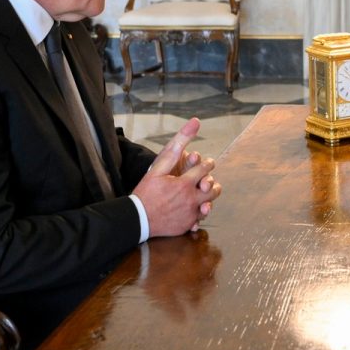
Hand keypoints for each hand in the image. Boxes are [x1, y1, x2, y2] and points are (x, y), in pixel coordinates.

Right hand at [134, 118, 221, 236]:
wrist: (137, 219)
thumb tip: (195, 122)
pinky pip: (199, 219)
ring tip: (201, 194)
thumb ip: (176, 146)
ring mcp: (190, 215)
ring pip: (209, 205)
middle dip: (211, 183)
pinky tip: (192, 209)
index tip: (206, 163)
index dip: (207, 164)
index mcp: (185, 183)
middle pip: (213, 189)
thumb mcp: (157, 169)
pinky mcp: (186, 226)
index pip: (205, 169)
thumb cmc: (145, 192)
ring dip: (208, 198)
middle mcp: (191, 199)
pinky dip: (197, 214)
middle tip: (206, 181)